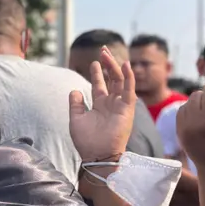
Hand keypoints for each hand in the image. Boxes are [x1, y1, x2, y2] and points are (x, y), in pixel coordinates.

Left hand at [69, 47, 135, 162]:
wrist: (96, 154)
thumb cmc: (86, 141)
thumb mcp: (76, 119)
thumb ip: (75, 105)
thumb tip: (74, 90)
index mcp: (99, 105)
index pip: (100, 85)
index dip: (98, 72)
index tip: (94, 61)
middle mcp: (111, 104)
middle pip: (111, 79)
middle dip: (107, 64)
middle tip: (103, 50)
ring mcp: (120, 105)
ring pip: (120, 81)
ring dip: (114, 66)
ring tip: (107, 54)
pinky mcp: (127, 110)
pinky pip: (130, 90)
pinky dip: (129, 77)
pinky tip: (126, 65)